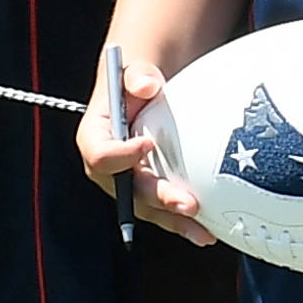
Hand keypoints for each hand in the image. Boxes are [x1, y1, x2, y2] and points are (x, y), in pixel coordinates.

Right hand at [85, 43, 218, 243]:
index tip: (147, 144)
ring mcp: (129, 184)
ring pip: (149, 208)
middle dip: (157, 197)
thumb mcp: (134, 70)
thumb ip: (137, 74)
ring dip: (175, 222)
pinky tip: (207, 232)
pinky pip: (163, 211)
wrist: (146, 93)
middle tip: (187, 203)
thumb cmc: (137, 80)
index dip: (121, 154)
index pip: (100, 154)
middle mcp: (108, 168)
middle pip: (128, 190)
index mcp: (95, 138)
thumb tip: (147, 84)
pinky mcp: (150, 191)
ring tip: (203, 233)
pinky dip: (184, 223)